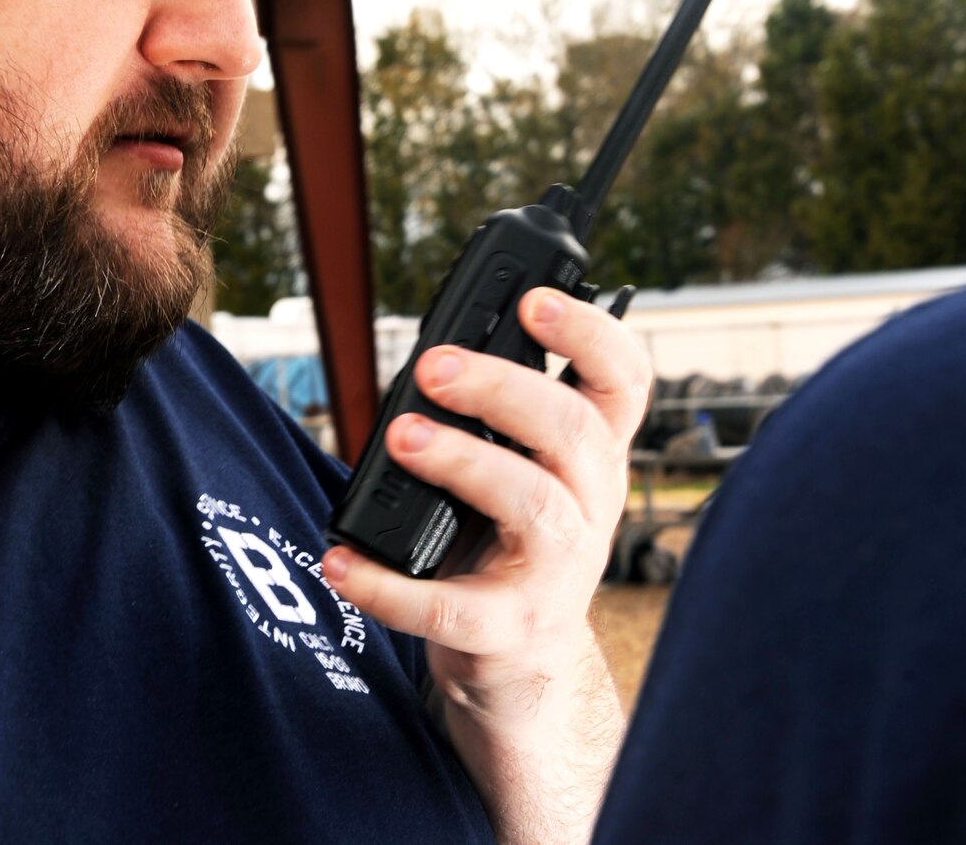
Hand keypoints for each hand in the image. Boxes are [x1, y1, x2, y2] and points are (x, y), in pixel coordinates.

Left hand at [322, 287, 647, 723]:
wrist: (520, 664)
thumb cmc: (503, 542)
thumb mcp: (519, 470)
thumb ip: (494, 417)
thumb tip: (433, 355)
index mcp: (591, 455)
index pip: (623, 383)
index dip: (593, 334)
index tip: (536, 301)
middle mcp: (590, 506)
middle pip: (573, 429)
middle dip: (503, 386)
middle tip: (435, 365)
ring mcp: (558, 572)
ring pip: (532, 502)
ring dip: (464, 461)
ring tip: (401, 437)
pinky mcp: (509, 628)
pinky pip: (451, 607)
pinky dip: (388, 586)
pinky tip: (342, 561)